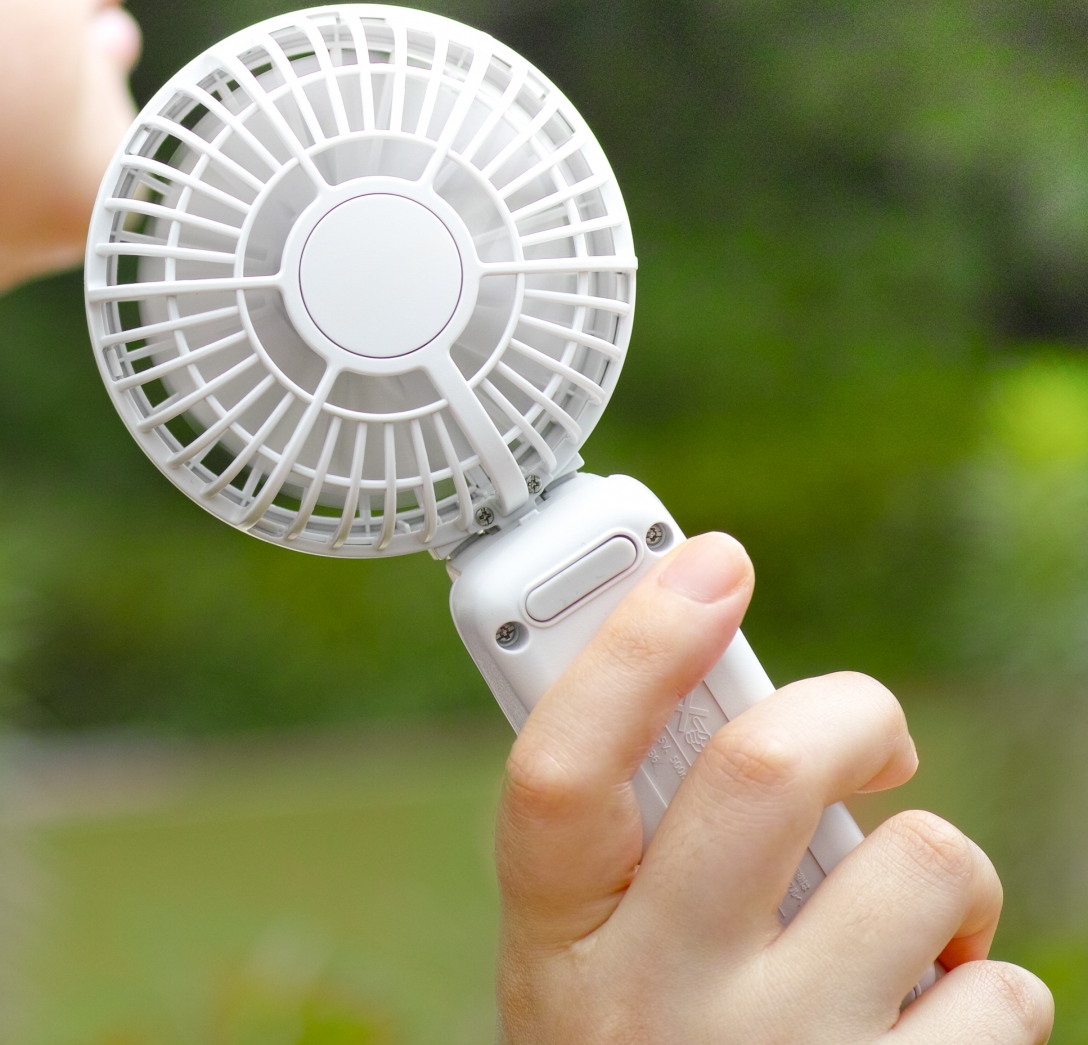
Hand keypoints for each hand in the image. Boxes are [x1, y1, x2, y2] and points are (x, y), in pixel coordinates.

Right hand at [495, 532, 1051, 1043]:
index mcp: (560, 944)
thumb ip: (639, 841)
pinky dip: (987, 991)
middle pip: (758, 772)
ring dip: (936, 876)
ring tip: (893, 934)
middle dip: (849, 713)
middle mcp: (655, 1004)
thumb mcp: (595, 964)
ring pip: (921, 867)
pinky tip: (922, 1027)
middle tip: (868, 738)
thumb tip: (711, 673)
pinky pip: (1002, 992)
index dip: (632, 648)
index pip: (558, 768)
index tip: (711, 561)